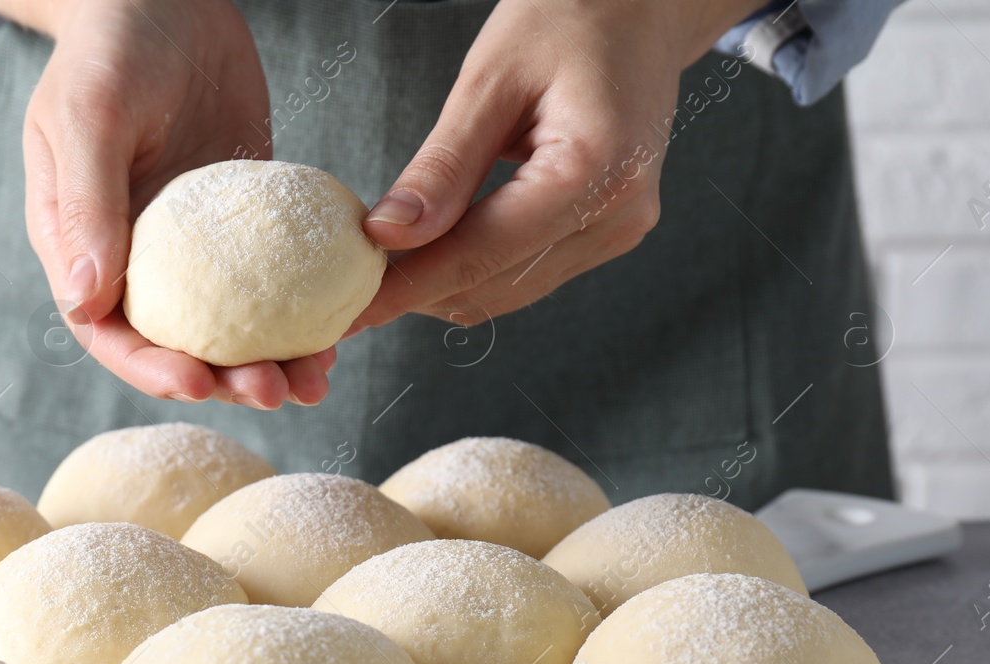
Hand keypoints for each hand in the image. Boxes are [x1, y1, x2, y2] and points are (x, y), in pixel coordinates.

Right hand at [19, 0, 335, 408]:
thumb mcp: (89, 117)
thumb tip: (85, 299)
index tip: (198, 383)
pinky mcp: (244, 225)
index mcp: (81, 247)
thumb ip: (86, 205)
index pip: (109, 331)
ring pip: (230, 325)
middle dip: (223, 378)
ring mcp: (194, 246)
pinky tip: (340, 327)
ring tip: (316, 380)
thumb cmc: (109, 48)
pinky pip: (274, 280)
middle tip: (275, 389)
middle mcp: (135, 258)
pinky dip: (302, 311)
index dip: (151, 368)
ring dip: (270, 359)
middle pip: (176, 343)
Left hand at [352, 0, 765, 330]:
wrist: (638, 9)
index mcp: (593, 170)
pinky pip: (528, 273)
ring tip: (385, 270)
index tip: (351, 308)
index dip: (409, 285)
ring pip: (509, 291)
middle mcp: (616, 215)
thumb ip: (442, 166)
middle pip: (495, 282)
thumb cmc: (568, 20)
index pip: (482, 252)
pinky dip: (476, 271)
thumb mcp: (491, 80)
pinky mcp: (607, 233)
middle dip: (419, 290)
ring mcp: (618, 230)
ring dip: (444, 286)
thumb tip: (388, 235)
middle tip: (353, 287)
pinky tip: (433, 253)